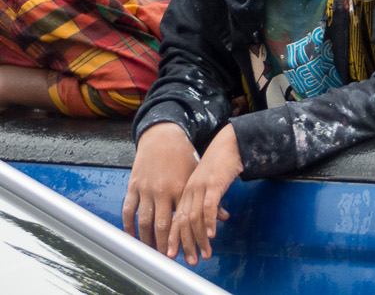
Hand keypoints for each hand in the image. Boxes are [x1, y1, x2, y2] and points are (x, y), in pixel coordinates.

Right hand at [123, 123, 199, 252]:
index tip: (184, 251)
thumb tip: (225, 217)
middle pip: (162, 224)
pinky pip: (129, 210)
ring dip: (146, 239)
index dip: (183, 237)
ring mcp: (147, 189)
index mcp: (182, 188)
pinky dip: (128, 225)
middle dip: (163, 244)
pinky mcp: (134, 186)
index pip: (182, 219)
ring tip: (150, 252)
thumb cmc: (184, 157)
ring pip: (144, 220)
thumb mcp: (199, 175)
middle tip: (166, 258)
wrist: (163, 137)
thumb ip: (210, 198)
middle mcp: (163, 190)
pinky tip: (132, 237)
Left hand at [168, 125, 241, 264]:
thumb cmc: (220, 163)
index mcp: (183, 191)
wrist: (230, 143)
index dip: (173, 239)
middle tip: (191, 260)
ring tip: (205, 253)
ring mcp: (200, 187)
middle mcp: (188, 190)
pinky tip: (212, 234)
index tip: (172, 255)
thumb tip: (212, 222)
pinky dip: (209, 222)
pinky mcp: (213, 183)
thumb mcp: (207, 184)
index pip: (174, 219)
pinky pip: (209, 206)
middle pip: (182, 222)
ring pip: (194, 218)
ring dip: (199, 239)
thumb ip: (206, 202)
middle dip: (186, 244)